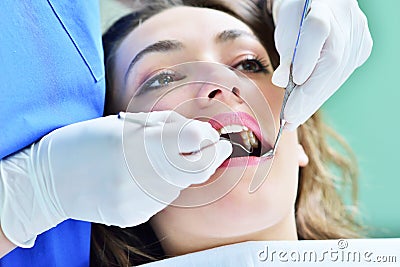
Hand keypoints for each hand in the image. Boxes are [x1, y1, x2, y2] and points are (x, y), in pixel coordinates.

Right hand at [0, 111, 230, 246]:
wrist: (50, 179)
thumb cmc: (87, 142)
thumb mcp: (123, 124)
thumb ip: (164, 128)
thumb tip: (201, 134)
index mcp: (134, 142)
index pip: (189, 142)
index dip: (209, 140)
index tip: (218, 138)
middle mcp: (137, 174)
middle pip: (192, 169)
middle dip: (207, 158)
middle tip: (214, 147)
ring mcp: (134, 200)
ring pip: (177, 186)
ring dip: (177, 173)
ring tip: (154, 162)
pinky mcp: (131, 216)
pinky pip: (160, 201)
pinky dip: (159, 188)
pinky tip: (138, 180)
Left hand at [272, 0, 372, 129]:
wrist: (317, 6)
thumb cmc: (296, 18)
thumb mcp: (283, 29)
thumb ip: (285, 53)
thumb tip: (283, 81)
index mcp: (320, 6)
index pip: (316, 30)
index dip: (306, 58)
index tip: (294, 85)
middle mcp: (344, 17)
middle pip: (330, 61)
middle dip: (308, 95)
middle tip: (289, 119)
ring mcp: (357, 32)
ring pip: (338, 73)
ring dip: (315, 99)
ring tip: (295, 117)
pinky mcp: (362, 46)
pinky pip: (343, 74)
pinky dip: (324, 91)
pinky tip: (309, 104)